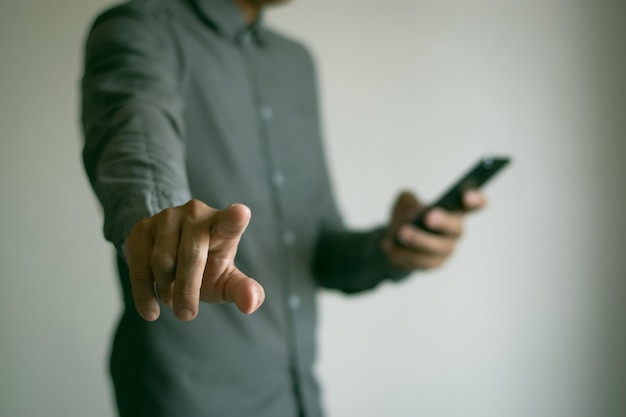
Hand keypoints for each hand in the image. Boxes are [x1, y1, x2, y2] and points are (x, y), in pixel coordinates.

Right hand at [124, 199, 264, 321]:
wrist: (168, 253)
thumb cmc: (206, 267)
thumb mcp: (226, 280)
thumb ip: (243, 291)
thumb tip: (251, 304)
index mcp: (222, 226)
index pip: (231, 222)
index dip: (235, 218)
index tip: (241, 213)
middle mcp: (196, 214)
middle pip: (191, 256)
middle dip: (187, 291)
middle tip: (186, 315)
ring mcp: (167, 217)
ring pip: (162, 262)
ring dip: (167, 290)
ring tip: (172, 297)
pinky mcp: (142, 228)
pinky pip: (139, 267)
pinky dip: (145, 295)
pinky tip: (151, 311)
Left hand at [381, 190, 485, 269]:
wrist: (394, 241)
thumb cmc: (406, 217)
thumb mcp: (404, 202)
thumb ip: (409, 201)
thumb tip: (412, 214)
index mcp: (453, 211)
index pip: (471, 206)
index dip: (475, 201)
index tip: (469, 195)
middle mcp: (454, 232)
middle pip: (455, 228)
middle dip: (443, 222)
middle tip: (429, 216)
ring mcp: (445, 250)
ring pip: (436, 247)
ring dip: (419, 240)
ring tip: (403, 232)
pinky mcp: (432, 265)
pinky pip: (420, 260)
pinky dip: (406, 252)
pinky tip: (394, 247)